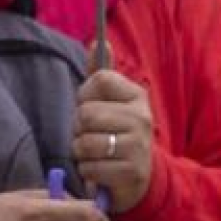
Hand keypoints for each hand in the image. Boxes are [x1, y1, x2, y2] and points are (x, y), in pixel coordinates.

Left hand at [73, 69, 154, 213]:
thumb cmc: (116, 134)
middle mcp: (141, 118)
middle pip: (86, 113)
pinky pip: (90, 168)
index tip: (92, 106)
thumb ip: (101, 73)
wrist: (139, 178)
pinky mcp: (131, 172)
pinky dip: (88, 171)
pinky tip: (100, 170)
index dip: (85, 94)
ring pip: (85, 142)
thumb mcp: (111, 102)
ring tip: (94, 153)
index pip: (100, 79)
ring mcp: (138, 146)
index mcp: (136, 96)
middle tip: (91, 135)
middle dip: (79, 128)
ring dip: (81, 152)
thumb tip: (98, 42)